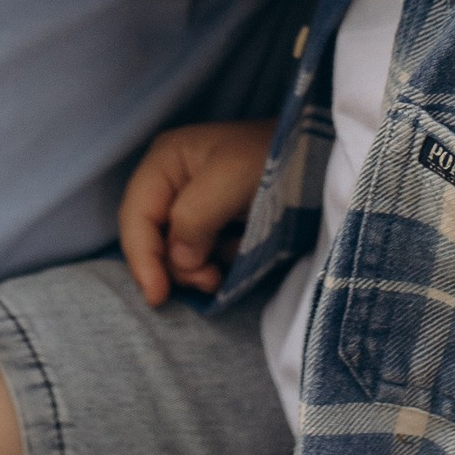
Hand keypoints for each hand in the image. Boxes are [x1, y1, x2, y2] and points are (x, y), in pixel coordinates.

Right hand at [118, 119, 273, 302]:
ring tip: (221, 273)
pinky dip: (214, 263)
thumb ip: (195, 218)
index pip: (136, 217)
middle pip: (151, 239)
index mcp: (165, 162)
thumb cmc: (274, 158)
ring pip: (174, 253)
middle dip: (175, 267)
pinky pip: (199, 254)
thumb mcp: (232, 179)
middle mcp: (170, 183)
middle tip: (209, 281)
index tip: (158, 296)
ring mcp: (191, 204)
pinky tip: (237, 253)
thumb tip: (177, 260)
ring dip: (196, 269)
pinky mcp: (213, 223)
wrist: (318, 158)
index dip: (142, 259)